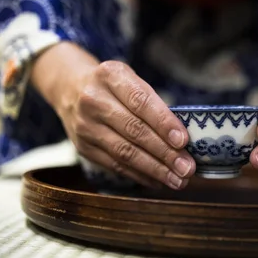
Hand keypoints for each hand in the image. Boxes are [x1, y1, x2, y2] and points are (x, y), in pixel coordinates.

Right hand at [32, 43, 194, 188]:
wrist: (69, 90)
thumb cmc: (114, 87)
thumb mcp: (130, 80)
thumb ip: (153, 104)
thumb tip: (183, 140)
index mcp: (110, 76)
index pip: (140, 101)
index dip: (163, 122)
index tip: (183, 141)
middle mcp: (93, 100)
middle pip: (134, 130)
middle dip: (164, 152)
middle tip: (187, 168)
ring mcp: (85, 126)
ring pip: (125, 152)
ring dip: (155, 170)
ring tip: (178, 180)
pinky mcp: (83, 148)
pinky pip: (115, 165)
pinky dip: (140, 175)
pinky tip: (159, 181)